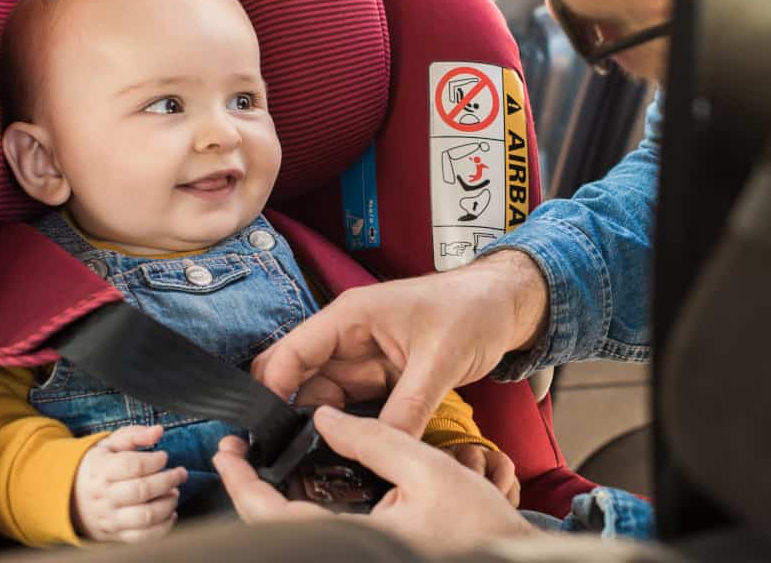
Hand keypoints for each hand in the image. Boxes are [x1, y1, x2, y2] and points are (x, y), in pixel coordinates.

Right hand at [72, 424, 186, 542]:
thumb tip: (158, 431)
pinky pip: (144, 536)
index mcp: (102, 470)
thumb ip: (135, 435)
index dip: (154, 460)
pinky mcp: (116, 534)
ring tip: (174, 492)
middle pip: (142, 490)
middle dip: (168, 481)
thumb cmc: (98, 467)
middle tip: (180, 474)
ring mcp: (110, 518)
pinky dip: (164, 526)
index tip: (163, 456)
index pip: (132, 466)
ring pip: (145, 516)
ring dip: (168, 504)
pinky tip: (170, 513)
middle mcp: (105, 496)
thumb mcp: (110, 445)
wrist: (71, 497)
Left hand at [212, 407, 535, 553]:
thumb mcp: (428, 467)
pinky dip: (302, 507)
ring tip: (265, 459)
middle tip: (238, 452)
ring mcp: (358, 555)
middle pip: (276, 528)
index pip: (275, 517)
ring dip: (273, 498)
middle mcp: (350, 554)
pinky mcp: (368, 554)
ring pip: (296, 532)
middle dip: (250, 489)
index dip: (243, 484)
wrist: (511, 559)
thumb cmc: (479, 523)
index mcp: (357, 541)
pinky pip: (321, 533)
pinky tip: (305, 480)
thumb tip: (324, 417)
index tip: (227, 452)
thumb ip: (373, 438)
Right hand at [252, 250, 548, 435]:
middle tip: (285, 459)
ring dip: (317, 428)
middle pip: (298, 379)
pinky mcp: (379, 378)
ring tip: (312, 465)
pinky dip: (346, 430)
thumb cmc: (472, 311)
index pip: (292, 353)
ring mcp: (362, 359)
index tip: (266, 434)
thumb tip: (384, 449)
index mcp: (350, 317)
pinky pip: (351, 408)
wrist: (504, 305)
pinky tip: (344, 455)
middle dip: (287, 415)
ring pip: (322, 398)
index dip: (272, 391)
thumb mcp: (440, 360)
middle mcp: (348, 338)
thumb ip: (409, 407)